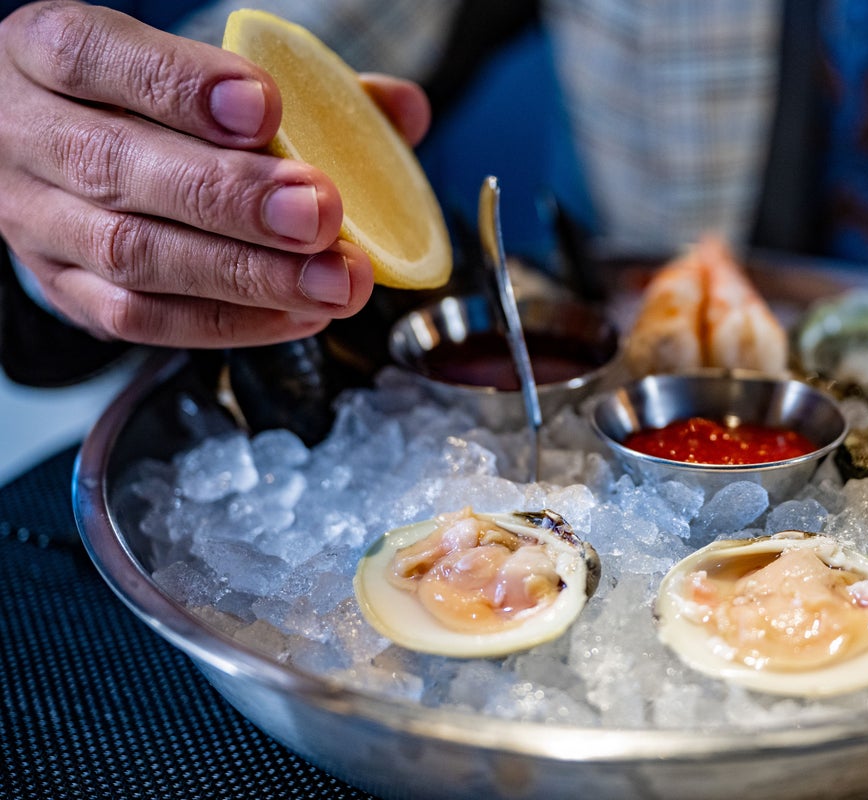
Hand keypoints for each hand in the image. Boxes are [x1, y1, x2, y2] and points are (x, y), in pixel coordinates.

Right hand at [0, 1, 430, 347]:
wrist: (54, 154)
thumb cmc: (146, 105)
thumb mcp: (201, 71)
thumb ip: (305, 86)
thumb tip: (402, 109)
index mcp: (49, 53)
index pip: (96, 58)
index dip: (180, 87)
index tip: (265, 110)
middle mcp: (27, 137)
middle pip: (118, 168)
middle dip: (232, 198)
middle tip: (321, 215)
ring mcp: (38, 223)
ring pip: (132, 255)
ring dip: (247, 274)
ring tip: (335, 281)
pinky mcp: (66, 291)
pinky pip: (142, 320)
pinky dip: (231, 321)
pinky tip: (300, 313)